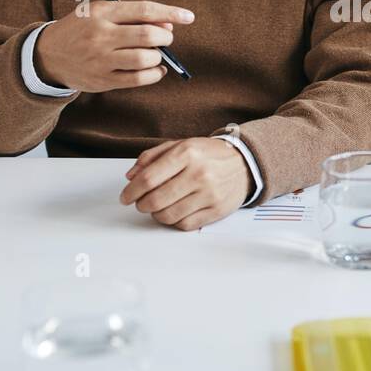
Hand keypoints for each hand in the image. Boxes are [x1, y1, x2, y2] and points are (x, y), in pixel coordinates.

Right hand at [34, 0, 192, 92]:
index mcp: (102, 12)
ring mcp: (101, 60)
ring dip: (158, 57)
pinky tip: (156, 70)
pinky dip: (154, 75)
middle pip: (146, 36)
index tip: (188, 17)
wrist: (48, 55)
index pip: (143, 10)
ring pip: (144, 59)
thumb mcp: (100, 13)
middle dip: (165, 38)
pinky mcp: (102, 80)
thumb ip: (132, 16)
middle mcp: (100, 35)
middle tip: (166, 39)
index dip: (169, 13)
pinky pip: (138, 80)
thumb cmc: (83, 29)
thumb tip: (168, 26)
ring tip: (155, 54)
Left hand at [119, 137, 253, 229]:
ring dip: (156, 214)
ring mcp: (209, 194)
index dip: (131, 191)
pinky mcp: (217, 210)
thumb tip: (131, 176)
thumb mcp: (180, 145)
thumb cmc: (209, 154)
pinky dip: (174, 221)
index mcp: (187, 153)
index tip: (125, 197)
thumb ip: (152, 157)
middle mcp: (199, 173)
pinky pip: (185, 224)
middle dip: (141, 205)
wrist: (244, 163)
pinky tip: (175, 211)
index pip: (148, 179)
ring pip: (168, 216)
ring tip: (158, 207)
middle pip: (155, 200)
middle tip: (140, 203)